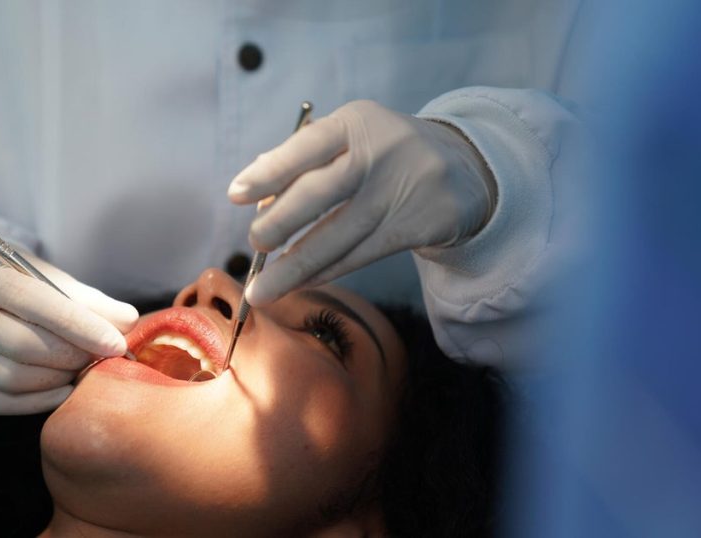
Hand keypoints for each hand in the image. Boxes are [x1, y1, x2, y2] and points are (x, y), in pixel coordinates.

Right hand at [0, 244, 137, 413]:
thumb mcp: (34, 272)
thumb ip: (81, 298)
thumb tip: (128, 320)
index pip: (41, 305)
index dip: (84, 327)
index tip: (116, 343)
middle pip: (27, 346)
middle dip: (72, 354)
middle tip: (98, 356)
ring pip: (12, 378)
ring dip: (55, 380)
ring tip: (76, 369)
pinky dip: (34, 402)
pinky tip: (58, 392)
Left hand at [228, 100, 495, 305]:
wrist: (464, 167)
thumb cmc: (382, 153)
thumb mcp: (351, 137)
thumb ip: (303, 158)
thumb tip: (254, 189)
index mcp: (356, 122)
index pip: (307, 145)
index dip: (270, 171)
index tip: (235, 194)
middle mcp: (380, 152)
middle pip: (322, 192)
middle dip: (280, 223)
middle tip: (254, 243)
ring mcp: (401, 190)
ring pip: (339, 235)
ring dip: (296, 268)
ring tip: (263, 290)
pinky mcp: (418, 224)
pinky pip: (361, 254)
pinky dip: (326, 272)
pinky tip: (300, 283)